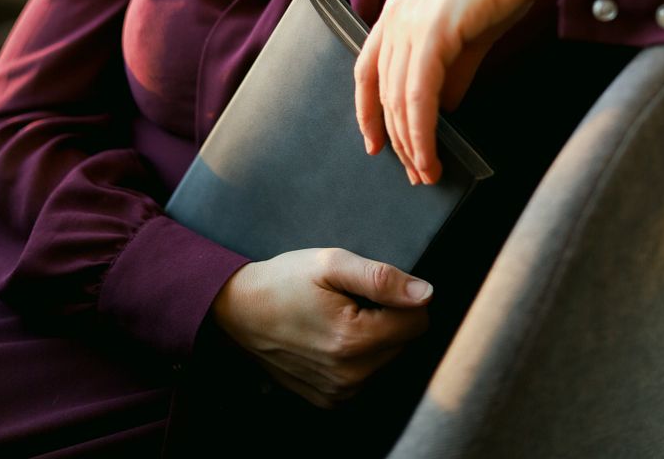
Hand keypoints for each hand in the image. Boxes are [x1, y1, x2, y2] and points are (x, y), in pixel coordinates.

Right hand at [210, 248, 431, 407]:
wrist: (238, 311)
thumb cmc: (284, 281)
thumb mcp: (331, 264)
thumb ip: (381, 278)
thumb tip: (425, 293)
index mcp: (354, 339)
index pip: (418, 321)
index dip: (403, 297)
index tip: (372, 288)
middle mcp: (350, 375)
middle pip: (403, 342)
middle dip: (387, 317)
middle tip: (349, 299)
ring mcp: (338, 392)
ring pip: (386, 359)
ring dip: (373, 337)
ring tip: (337, 316)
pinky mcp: (328, 399)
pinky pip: (365, 375)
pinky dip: (356, 355)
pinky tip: (329, 336)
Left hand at [354, 0, 570, 183]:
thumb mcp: (469, 32)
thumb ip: (453, 68)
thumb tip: (446, 106)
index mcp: (398, 9)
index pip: (369, 69)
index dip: (368, 110)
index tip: (376, 143)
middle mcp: (394, 15)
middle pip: (382, 92)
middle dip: (396, 138)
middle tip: (414, 171)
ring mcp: (409, 22)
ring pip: (397, 99)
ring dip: (411, 142)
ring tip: (426, 171)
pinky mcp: (431, 32)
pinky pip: (418, 96)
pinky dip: (422, 131)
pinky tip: (431, 154)